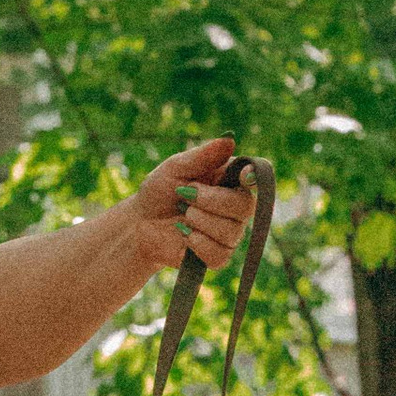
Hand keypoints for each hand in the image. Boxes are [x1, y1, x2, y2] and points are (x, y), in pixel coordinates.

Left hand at [133, 136, 257, 273]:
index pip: (255, 178)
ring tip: (182, 214)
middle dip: (211, 201)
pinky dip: (198, 243)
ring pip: (230, 231)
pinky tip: (185, 235)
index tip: (244, 176)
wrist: (140, 224)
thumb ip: (203, 155)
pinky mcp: (217, 256)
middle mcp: (236, 207)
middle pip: (244, 207)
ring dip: (199, 221)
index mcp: (230, 180)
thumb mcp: (176, 166)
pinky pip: (219, 254)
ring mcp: (229, 233)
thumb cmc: (160, 191)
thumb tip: (230, 139)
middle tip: (185, 195)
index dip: (254, 178)